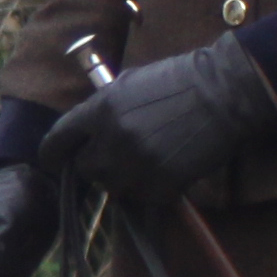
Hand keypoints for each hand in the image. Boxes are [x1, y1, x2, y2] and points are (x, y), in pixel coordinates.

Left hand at [37, 36, 276, 206]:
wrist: (224, 93)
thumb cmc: (179, 80)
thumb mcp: (130, 82)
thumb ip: (103, 107)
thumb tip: (86, 129)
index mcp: (100, 110)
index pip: (59, 140)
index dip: (52, 153)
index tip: (52, 161)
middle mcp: (113, 139)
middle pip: (85, 169)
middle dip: (95, 164)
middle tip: (116, 155)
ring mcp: (138, 164)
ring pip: (114, 186)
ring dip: (124, 178)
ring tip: (144, 159)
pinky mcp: (162, 183)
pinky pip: (144, 196)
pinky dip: (152, 188)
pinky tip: (166, 167)